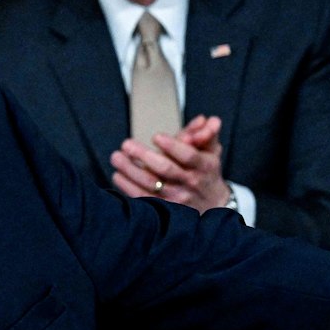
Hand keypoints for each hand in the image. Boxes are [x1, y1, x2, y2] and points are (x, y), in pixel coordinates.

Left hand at [110, 115, 230, 211]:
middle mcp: (191, 183)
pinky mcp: (165, 209)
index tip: (156, 136)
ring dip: (130, 170)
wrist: (212, 204)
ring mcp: (178, 199)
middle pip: (166, 169)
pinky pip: (144, 199)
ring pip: (151, 184)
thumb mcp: (211, 151)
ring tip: (117, 157)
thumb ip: (206, 133)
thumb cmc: (206, 171)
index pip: (189, 156)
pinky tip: (118, 175)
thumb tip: (209, 120)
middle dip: (144, 155)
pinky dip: (128, 187)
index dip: (172, 146)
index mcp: (204, 166)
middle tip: (127, 144)